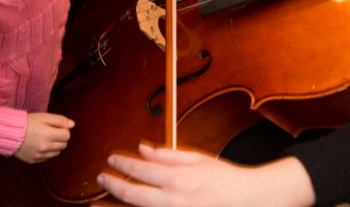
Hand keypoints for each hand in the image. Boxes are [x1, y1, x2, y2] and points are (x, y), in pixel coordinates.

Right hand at [14, 112, 74, 163]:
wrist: (9, 133)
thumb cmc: (27, 122)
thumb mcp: (44, 117)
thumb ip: (60, 120)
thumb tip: (72, 125)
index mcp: (49, 135)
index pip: (67, 135)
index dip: (63, 130)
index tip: (55, 127)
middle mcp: (45, 147)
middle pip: (63, 145)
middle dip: (60, 138)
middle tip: (51, 132)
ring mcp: (39, 155)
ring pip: (57, 152)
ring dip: (55, 146)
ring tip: (45, 139)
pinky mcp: (34, 161)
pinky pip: (47, 158)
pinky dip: (47, 152)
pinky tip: (39, 145)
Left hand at [95, 143, 314, 206]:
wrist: (250, 201)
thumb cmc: (226, 180)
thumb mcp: (198, 160)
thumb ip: (168, 155)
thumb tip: (142, 148)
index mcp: (177, 179)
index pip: (139, 169)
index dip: (120, 164)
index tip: (110, 160)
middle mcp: (172, 201)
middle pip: (131, 194)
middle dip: (111, 185)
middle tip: (100, 179)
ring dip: (115, 206)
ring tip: (99, 202)